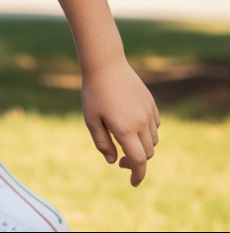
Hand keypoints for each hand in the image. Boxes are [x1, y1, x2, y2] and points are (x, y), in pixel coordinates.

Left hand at [81, 55, 160, 185]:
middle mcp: (141, 123)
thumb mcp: (91, 119)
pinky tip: (133, 125)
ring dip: (142, 146)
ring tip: (125, 139)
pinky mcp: (151, 104)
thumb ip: (102, 142)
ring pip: (153, 140)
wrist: (105, 65)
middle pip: (147, 153)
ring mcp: (148, 112)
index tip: (133, 183)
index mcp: (125, 129)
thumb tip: (113, 161)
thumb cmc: (94, 93)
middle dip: (137, 161)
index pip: (139, 161)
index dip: (138, 175)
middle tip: (121, 158)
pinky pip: (155, 125)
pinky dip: (148, 132)